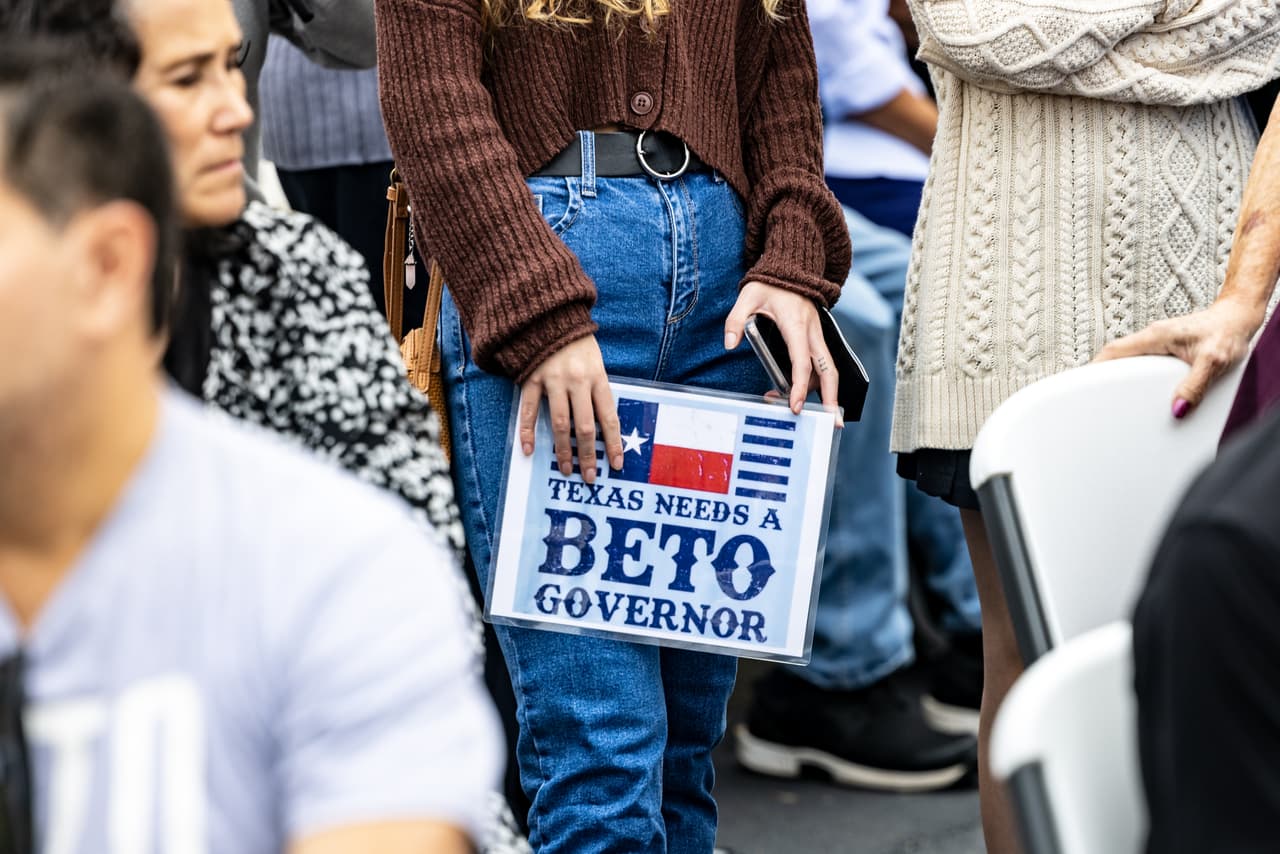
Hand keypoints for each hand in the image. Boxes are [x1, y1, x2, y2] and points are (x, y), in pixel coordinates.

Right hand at [518, 335, 623, 482]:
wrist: (549, 317)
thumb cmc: (578, 345)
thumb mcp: (597, 364)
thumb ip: (598, 391)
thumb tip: (602, 427)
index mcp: (597, 377)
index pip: (609, 417)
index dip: (613, 443)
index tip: (616, 464)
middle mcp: (577, 381)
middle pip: (584, 426)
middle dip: (588, 455)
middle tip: (590, 477)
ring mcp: (553, 381)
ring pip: (559, 423)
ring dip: (563, 450)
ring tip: (566, 470)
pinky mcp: (532, 379)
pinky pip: (529, 410)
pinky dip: (528, 432)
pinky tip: (529, 450)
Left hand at [725, 281, 840, 422]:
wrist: (790, 267)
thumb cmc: (769, 283)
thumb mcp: (747, 297)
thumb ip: (736, 321)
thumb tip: (730, 344)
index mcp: (796, 324)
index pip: (802, 362)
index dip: (801, 386)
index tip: (796, 405)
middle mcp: (812, 332)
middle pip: (828, 370)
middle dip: (832, 397)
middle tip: (833, 422)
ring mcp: (817, 334)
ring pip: (828, 369)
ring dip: (825, 392)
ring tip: (812, 411)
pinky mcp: (816, 336)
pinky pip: (822, 362)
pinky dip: (819, 380)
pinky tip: (806, 393)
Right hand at [1093, 298, 1263, 417]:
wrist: (1239, 317)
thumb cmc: (1228, 332)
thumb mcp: (1215, 362)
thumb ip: (1196, 386)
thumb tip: (1178, 410)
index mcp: (1156, 337)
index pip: (1114, 351)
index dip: (1095, 368)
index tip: (1081, 384)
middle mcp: (1153, 337)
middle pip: (1117, 357)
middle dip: (1103, 377)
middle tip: (1095, 398)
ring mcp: (1159, 342)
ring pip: (1130, 360)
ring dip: (1121, 378)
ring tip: (1115, 399)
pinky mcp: (1167, 348)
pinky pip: (1143, 362)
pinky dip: (1136, 376)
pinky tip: (1141, 391)